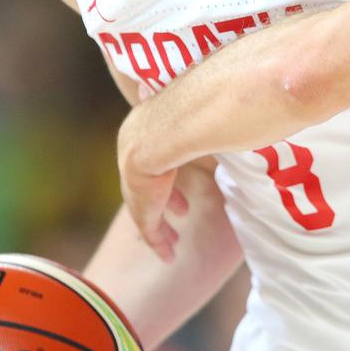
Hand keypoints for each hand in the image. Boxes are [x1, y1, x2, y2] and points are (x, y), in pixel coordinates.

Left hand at [118, 98, 189, 260]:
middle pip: (144, 182)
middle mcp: (129, 151)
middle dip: (162, 198)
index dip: (166, 167)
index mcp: (140, 127)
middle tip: (181, 210)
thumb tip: (220, 97)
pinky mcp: (139, 204)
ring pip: (144, 209)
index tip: (175, 176)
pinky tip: (168, 254)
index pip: (150, 152)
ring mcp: (131, 179)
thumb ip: (203, 112)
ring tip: (173, 239)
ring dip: (159, 225)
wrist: (166, 129)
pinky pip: (148, 228)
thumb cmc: (191, 111)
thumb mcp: (195, 110)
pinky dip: (158, 241)